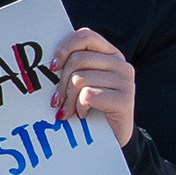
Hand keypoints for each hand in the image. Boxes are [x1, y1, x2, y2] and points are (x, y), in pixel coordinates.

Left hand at [48, 26, 136, 145]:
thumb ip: (76, 66)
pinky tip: (83, 114)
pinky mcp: (124, 100)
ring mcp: (125, 82)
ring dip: (69, 99)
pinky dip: (80, 107)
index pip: (86, 36)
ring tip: (69, 111)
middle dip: (61, 82)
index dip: (65, 48)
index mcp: (111, 54)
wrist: (114, 138)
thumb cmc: (94, 108)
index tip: (53, 67)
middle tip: (57, 100)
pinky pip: (88, 95)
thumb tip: (50, 63)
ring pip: (80, 78)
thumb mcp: (85, 82)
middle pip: (78, 59)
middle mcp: (122, 65)